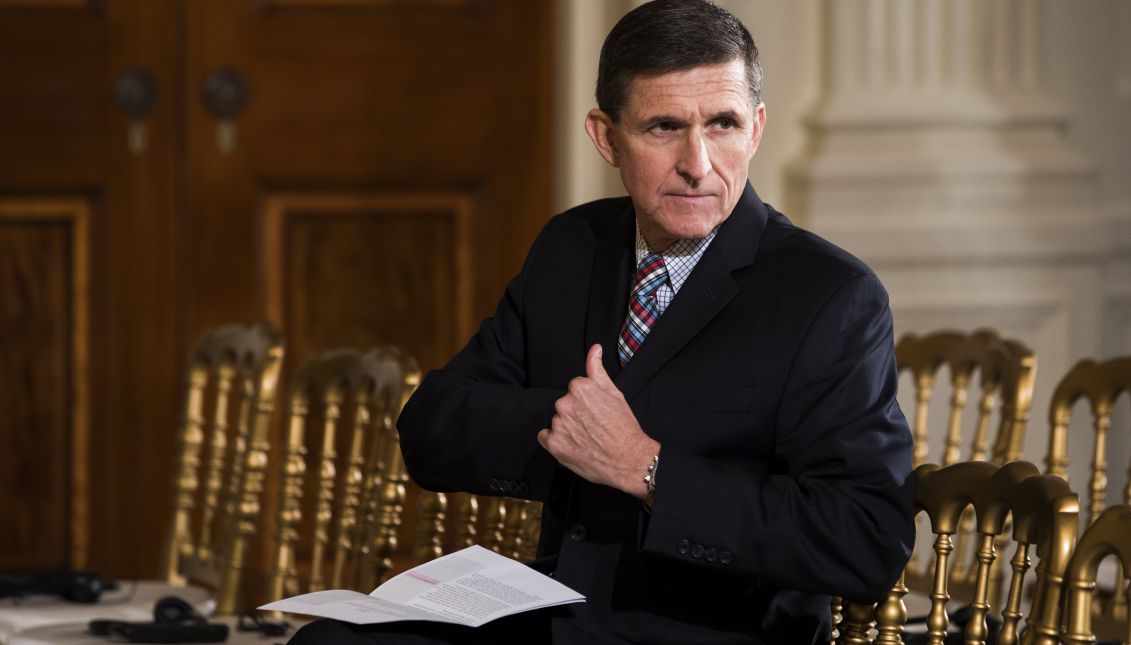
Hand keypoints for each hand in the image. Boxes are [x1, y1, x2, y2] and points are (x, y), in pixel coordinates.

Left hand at [537, 344, 659, 498]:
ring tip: (587, 438)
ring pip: (557, 422)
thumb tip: (594, 349)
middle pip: (564, 405)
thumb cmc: (624, 428)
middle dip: (576, 414)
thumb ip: (597, 369)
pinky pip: (546, 437)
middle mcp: (565, 404)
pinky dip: (557, 441)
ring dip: (568, 428)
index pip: (574, 390)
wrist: (628, 459)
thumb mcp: (614, 393)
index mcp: (579, 388)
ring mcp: (558, 424)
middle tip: (593, 426)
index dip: (586, 403)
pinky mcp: (554, 443)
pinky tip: (574, 445)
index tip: (596, 412)